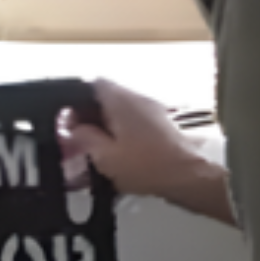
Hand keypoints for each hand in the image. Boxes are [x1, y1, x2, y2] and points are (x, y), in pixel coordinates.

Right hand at [58, 80, 235, 225]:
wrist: (190, 177)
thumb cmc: (149, 165)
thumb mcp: (104, 156)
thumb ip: (83, 138)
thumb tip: (72, 130)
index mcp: (120, 100)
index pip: (92, 83)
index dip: (75, 99)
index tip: (70, 119)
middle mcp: (138, 99)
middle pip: (105, 98)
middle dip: (90, 117)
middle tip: (81, 138)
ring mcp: (154, 111)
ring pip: (121, 111)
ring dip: (107, 126)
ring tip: (100, 150)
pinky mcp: (164, 126)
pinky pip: (135, 123)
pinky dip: (124, 134)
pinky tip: (121, 156)